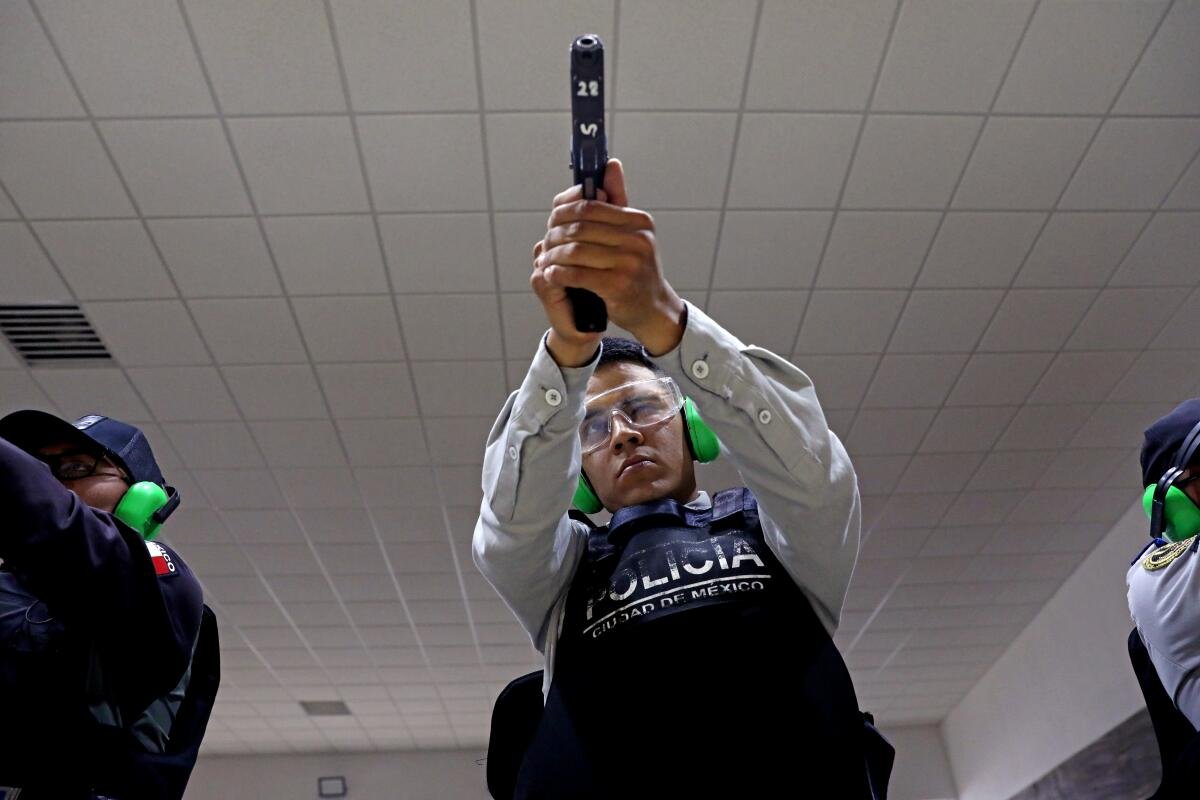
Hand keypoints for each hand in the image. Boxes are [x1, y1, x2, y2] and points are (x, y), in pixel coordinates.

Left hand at [533, 159, 685, 356]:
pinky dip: (559, 273)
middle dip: (555, 235)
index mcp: (639, 221)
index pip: (590, 205)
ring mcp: (629, 263)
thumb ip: (617, 199)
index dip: (564, 210)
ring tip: (545, 260)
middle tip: (546, 243)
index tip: (552, 220)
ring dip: (554, 256)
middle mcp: (637, 239)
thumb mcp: (632, 232)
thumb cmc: (635, 269)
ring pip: (576, 250)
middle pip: (580, 227)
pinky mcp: (618, 286)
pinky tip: (552, 275)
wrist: (653, 308)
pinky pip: (577, 274)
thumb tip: (610, 164)